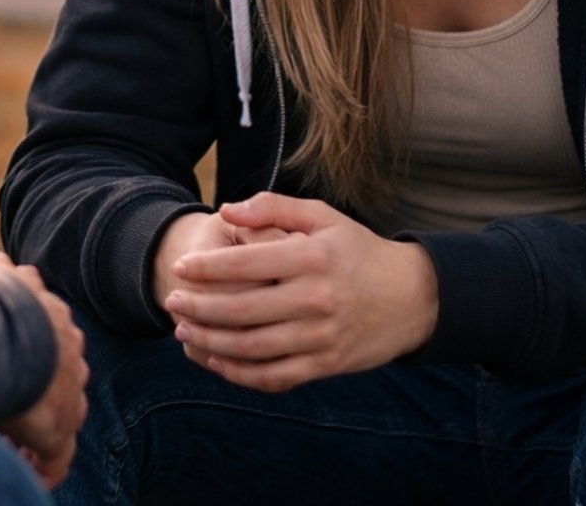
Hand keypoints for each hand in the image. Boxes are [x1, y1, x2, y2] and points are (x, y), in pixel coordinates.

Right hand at [0, 246, 88, 487]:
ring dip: (39, 426)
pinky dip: (42, 467)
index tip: (10, 366)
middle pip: (61, 371)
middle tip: (8, 404)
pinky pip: (56, 456)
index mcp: (50, 311)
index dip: (31, 351)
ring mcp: (67, 387)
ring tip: (14, 443)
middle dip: (38, 388)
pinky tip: (26, 469)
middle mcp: (67, 347)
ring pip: (61, 411)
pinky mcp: (59, 425)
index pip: (49, 332)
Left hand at [160, 192, 436, 392]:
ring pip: (252, 347)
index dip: (207, 267)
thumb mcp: (324, 217)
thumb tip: (228, 210)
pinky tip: (215, 360)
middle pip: (242, 309)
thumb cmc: (358, 251)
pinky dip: (239, 373)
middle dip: (199, 306)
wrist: (412, 298)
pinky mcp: (325, 364)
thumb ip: (274, 208)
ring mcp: (321, 336)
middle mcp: (316, 298)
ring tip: (183, 330)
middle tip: (172, 301)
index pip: (247, 263)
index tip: (180, 267)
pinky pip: (273, 377)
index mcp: (312, 257)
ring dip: (210, 342)